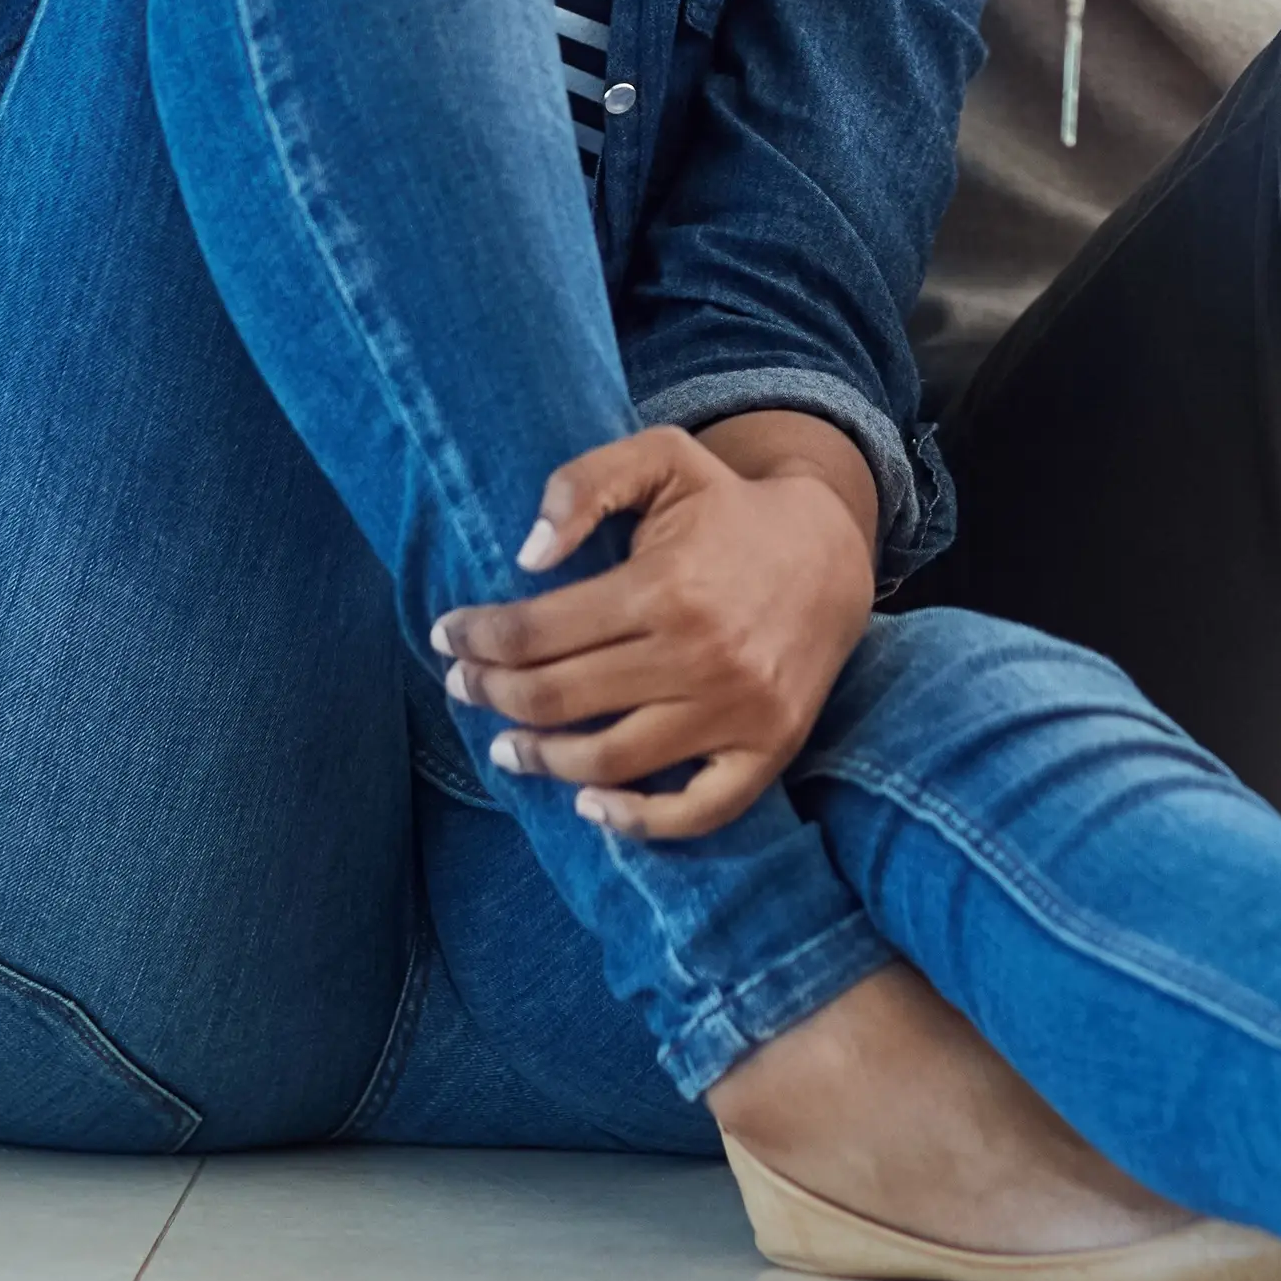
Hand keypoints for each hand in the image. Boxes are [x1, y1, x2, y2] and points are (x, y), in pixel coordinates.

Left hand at [431, 423, 874, 839]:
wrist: (833, 551)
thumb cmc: (729, 508)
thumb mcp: (660, 459)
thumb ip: (584, 485)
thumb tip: (526, 557)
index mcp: (664, 586)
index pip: (536, 632)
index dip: (476, 637)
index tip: (447, 637)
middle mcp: (698, 656)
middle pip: (558, 699)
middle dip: (491, 694)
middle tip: (462, 687)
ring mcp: (736, 712)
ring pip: (608, 762)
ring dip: (541, 760)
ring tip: (507, 747)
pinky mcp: (768, 749)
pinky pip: (695, 811)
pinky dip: (636, 822)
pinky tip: (588, 807)